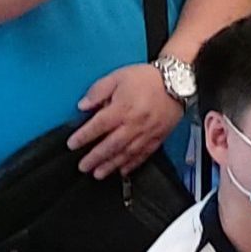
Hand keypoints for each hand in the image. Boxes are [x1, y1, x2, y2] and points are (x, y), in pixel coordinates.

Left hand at [69, 63, 180, 178]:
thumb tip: (83, 106)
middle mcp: (135, 123)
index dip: (83, 137)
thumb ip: (98, 91)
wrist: (178, 81)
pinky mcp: (159, 136)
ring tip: (99, 174)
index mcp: (123, 108)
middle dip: (95, 157)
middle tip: (83, 166)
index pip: (98, 126)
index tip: (72, 144)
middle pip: (111, 145)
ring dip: (111, 165)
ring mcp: (148, 132)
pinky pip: (145, 153)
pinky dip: (133, 164)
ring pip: (127, 153)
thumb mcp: (118, 77)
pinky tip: (123, 170)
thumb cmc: (148, 78)